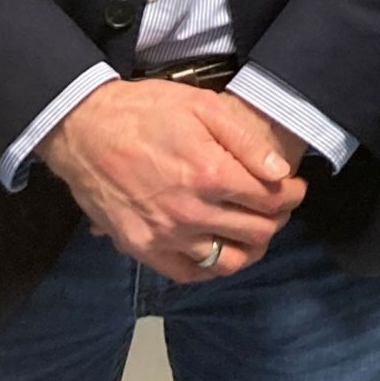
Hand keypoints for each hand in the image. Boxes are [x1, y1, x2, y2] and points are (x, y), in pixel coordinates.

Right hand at [37, 80, 305, 282]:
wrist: (84, 129)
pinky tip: (220, 250)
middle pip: (256, 232)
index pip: (271, 200)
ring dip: (250, 248)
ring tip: (255, 231)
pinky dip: (211, 267)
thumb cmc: (147, 111)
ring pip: (227, 261)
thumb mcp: (203, 107)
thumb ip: (246, 142)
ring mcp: (164, 235)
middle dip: (277, 219)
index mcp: (210, 174)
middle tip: (278, 207)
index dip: (292, 195)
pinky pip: (187, 273)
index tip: (294, 187)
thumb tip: (280, 172)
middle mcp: (190, 212)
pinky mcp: (140, 248)